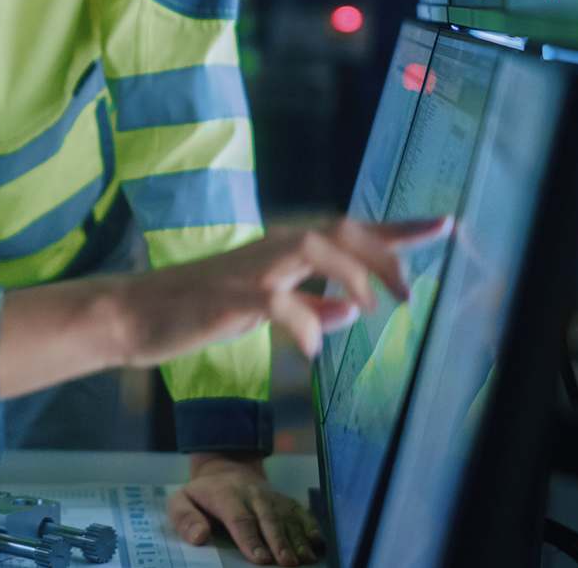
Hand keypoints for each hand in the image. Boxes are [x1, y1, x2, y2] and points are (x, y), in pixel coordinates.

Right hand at [117, 216, 452, 366]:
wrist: (132, 313)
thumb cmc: (191, 310)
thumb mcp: (259, 308)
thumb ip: (307, 306)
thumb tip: (349, 311)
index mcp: (279, 251)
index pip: (348, 232)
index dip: (398, 229)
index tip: (445, 224)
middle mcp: (270, 250)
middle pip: (338, 229)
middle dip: (384, 251)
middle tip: (411, 289)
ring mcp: (249, 269)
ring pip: (312, 247)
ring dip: (348, 274)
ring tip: (371, 307)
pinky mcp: (230, 296)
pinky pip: (277, 303)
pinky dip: (303, 326)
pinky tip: (311, 352)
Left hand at [167, 454, 323, 565]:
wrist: (227, 468)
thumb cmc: (203, 495)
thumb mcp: (182, 501)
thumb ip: (185, 518)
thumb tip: (199, 537)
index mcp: (225, 495)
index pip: (239, 518)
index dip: (250, 539)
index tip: (260, 559)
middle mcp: (253, 494)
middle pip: (268, 519)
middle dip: (278, 542)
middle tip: (286, 563)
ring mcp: (272, 497)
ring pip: (287, 518)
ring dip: (297, 539)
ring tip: (304, 559)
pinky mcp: (286, 501)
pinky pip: (301, 513)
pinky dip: (311, 528)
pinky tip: (317, 545)